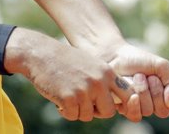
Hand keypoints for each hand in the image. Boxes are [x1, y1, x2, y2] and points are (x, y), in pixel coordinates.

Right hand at [4, 28, 133, 120]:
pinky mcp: (69, 98)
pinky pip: (72, 116)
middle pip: (109, 112)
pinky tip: (59, 97)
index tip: (107, 104)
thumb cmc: (65, 60)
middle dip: (96, 111)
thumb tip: (116, 104)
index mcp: (107, 72)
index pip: (128, 96)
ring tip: (67, 94)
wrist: (40, 53)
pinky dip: (65, 111)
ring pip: (88, 116)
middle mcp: (99, 81)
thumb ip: (104, 80)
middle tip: (83, 103)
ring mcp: (84, 90)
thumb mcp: (91, 64)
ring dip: (77, 110)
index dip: (119, 104)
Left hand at [103, 41, 168, 120]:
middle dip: (157, 91)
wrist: (114, 56)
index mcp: (167, 92)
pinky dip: (133, 99)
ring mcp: (141, 107)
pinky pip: (136, 115)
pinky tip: (129, 88)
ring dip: (143, 91)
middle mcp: (156, 102)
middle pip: (165, 111)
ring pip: (149, 111)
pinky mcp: (127, 109)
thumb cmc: (138, 59)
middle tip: (149, 77)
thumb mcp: (161, 66)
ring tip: (137, 77)